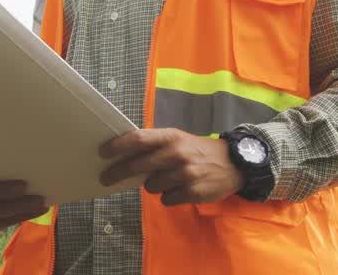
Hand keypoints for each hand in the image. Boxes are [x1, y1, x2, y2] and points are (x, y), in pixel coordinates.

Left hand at [98, 128, 243, 205]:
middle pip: (138, 165)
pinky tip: (181, 188)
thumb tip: (123, 156)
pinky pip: (166, 199)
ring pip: (151, 186)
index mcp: (170, 137)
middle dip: (118, 173)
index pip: (138, 139)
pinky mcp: (193, 192)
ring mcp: (185, 174)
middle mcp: (177, 154)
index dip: (118, 146)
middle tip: (106, 178)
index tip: (102, 152)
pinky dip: (169, 196)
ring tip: (169, 179)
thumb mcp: (177, 140)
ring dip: (153, 185)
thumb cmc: (197, 150)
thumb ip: (154, 146)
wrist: (234, 164)